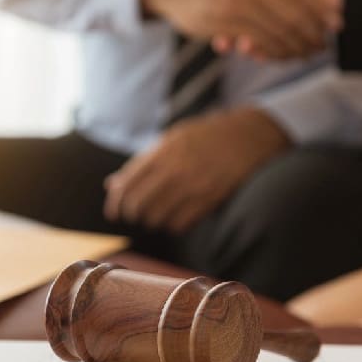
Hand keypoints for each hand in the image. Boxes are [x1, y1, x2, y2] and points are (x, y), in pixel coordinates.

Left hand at [104, 108, 289, 233]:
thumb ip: (143, 162)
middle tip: (136, 215)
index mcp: (163, 151)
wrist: (248, 136)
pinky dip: (173, 225)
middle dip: (132, 214)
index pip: (127, 184)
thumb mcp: (172, 139)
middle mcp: (176, 169)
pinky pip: (181, 224)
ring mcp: (194, 186)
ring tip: (157, 216)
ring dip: (153, 221)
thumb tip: (112, 184)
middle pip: (138, 205)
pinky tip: (176, 218)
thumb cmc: (207, 136)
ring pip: (157, 218)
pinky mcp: (210, 199)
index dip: (116, 203)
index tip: (114, 212)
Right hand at [141, 0, 337, 59]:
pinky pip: (256, 42)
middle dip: (312, 34)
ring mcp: (235, 1)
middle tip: (324, 47)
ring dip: (294, 48)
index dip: (321, 10)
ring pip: (275, 32)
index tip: (337, 24)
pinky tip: (281, 57)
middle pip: (292, 14)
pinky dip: (272, 52)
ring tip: (308, 55)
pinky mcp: (223, 22)